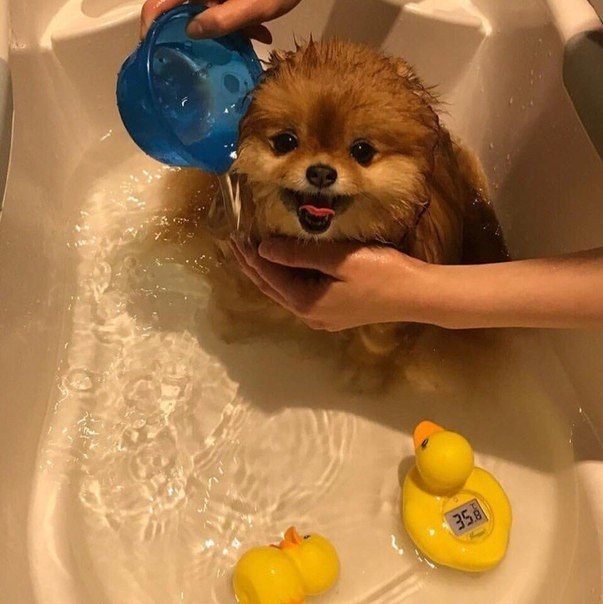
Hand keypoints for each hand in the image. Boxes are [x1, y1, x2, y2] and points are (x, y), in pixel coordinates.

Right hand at [140, 0, 301, 41]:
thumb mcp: (251, 7)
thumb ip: (222, 20)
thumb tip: (192, 32)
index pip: (158, 3)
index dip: (150, 26)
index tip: (153, 50)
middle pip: (181, 10)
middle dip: (197, 35)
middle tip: (208, 58)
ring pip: (205, 11)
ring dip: (223, 31)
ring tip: (248, 42)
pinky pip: (222, 7)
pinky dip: (237, 21)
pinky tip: (259, 32)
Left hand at [230, 237, 429, 330]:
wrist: (417, 294)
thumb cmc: (381, 273)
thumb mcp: (338, 259)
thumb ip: (298, 255)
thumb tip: (264, 249)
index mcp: (307, 303)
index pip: (270, 276)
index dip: (251, 256)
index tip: (236, 236)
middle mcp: (310, 315)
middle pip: (272, 288)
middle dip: (253, 266)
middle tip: (234, 245)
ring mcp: (323, 317)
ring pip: (285, 293)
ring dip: (268, 273)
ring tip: (251, 255)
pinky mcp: (335, 312)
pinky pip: (300, 294)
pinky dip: (286, 279)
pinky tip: (284, 268)